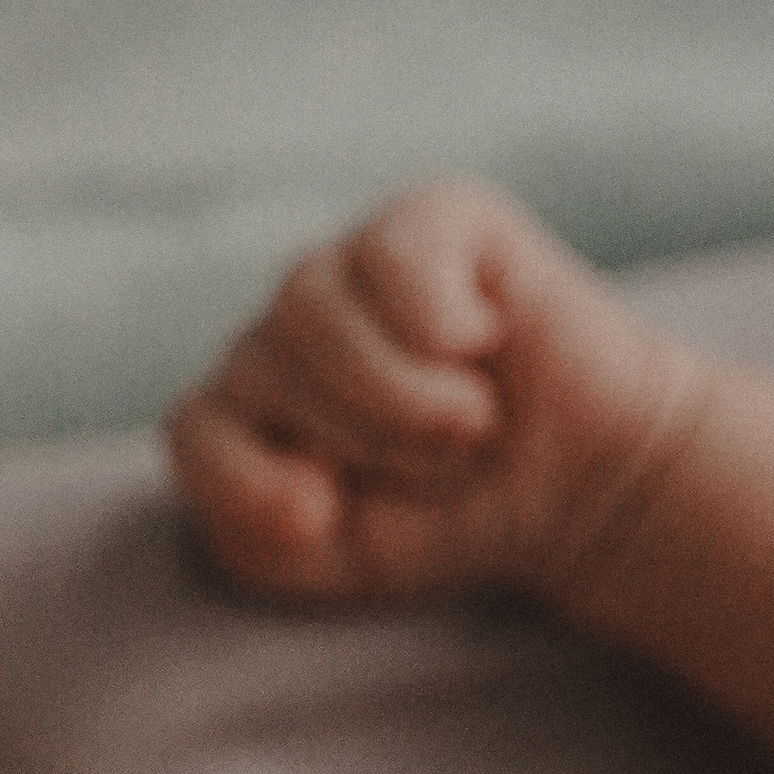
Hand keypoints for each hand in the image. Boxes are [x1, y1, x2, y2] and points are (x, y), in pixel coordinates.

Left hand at [165, 178, 701, 607]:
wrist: (582, 483)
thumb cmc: (451, 516)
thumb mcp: (340, 557)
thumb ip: (256, 533)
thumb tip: (293, 477)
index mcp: (247, 402)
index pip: (192, 426)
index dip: (249, 482)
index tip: (328, 517)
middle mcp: (283, 324)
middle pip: (257, 368)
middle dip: (361, 441)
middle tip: (440, 464)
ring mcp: (348, 263)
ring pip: (310, 312)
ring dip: (403, 395)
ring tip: (468, 421)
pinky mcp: (427, 216)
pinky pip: (390, 260)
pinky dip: (441, 326)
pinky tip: (488, 338)